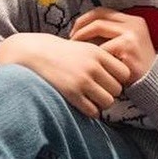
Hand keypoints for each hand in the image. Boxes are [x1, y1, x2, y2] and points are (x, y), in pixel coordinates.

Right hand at [0, 31, 128, 116]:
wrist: (33, 53)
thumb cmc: (60, 52)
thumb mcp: (83, 47)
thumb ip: (102, 59)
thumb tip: (124, 76)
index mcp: (97, 53)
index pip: (124, 73)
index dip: (118, 79)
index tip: (107, 79)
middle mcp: (92, 66)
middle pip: (117, 89)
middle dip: (109, 92)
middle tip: (97, 90)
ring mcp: (82, 80)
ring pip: (108, 101)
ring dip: (101, 103)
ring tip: (90, 98)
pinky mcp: (71, 93)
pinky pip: (93, 111)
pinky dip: (90, 111)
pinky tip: (82, 104)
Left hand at [70, 8, 155, 85]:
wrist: (150, 84)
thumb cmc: (131, 65)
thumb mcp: (123, 44)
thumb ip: (107, 34)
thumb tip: (77, 30)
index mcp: (132, 21)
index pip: (102, 11)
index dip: (84, 19)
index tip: (73, 31)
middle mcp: (133, 23)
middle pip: (98, 16)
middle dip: (80, 26)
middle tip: (70, 39)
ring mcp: (132, 34)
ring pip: (98, 27)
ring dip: (83, 36)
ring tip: (76, 48)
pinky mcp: (128, 47)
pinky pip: (102, 46)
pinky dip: (92, 53)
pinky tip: (87, 60)